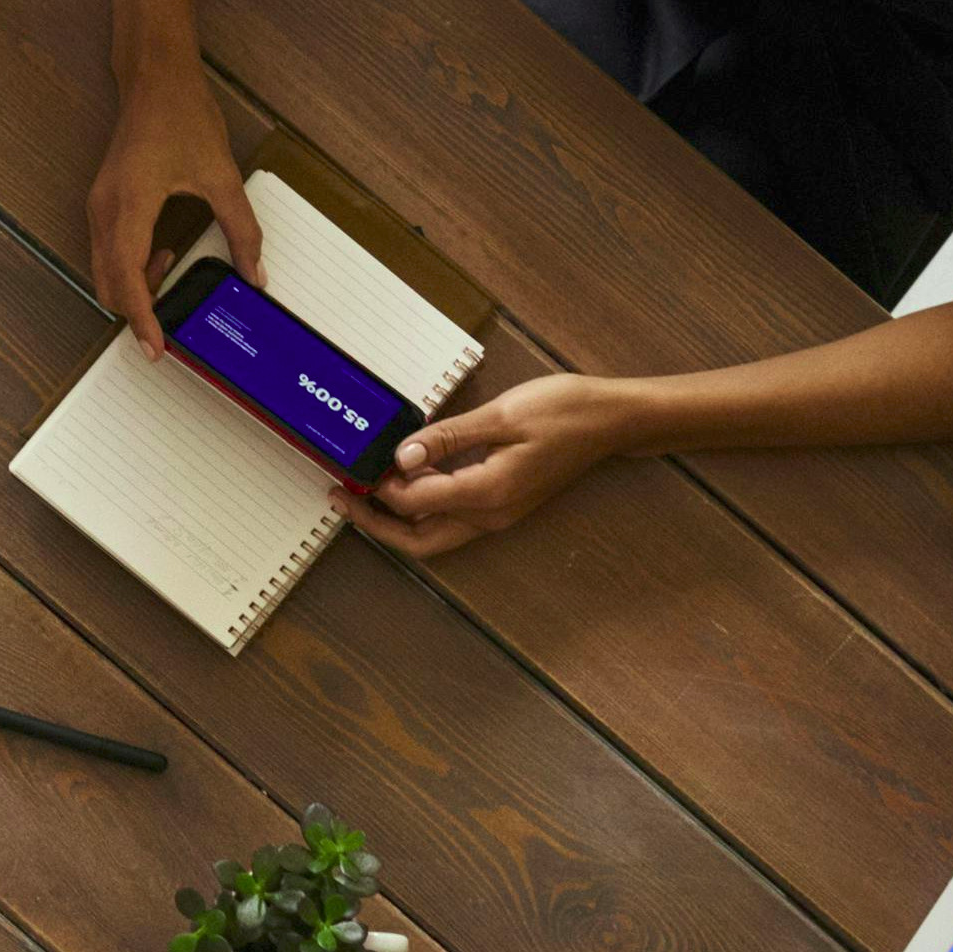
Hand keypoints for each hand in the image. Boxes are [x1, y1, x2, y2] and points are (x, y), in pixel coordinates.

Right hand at [87, 62, 255, 325]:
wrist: (154, 77)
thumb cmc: (180, 114)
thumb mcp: (221, 176)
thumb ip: (241, 229)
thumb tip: (254, 271)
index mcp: (129, 207)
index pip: (127, 280)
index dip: (141, 320)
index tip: (155, 349)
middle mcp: (104, 211)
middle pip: (108, 284)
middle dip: (137, 309)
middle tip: (171, 320)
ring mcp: (97, 206)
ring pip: (104, 270)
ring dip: (134, 285)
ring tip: (172, 267)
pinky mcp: (102, 202)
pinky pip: (106, 250)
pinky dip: (129, 266)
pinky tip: (161, 251)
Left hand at [335, 376, 618, 559]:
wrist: (610, 421)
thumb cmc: (565, 411)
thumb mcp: (501, 415)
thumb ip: (447, 438)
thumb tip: (402, 456)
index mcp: (488, 493)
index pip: (416, 502)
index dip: (381, 488)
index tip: (357, 466)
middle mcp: (490, 514)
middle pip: (418, 541)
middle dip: (375, 524)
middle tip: (342, 499)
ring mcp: (497, 514)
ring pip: (433, 534)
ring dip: (396, 518)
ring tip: (364, 490)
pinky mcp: (501, 503)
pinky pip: (451, 517)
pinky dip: (422, 506)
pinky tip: (408, 479)